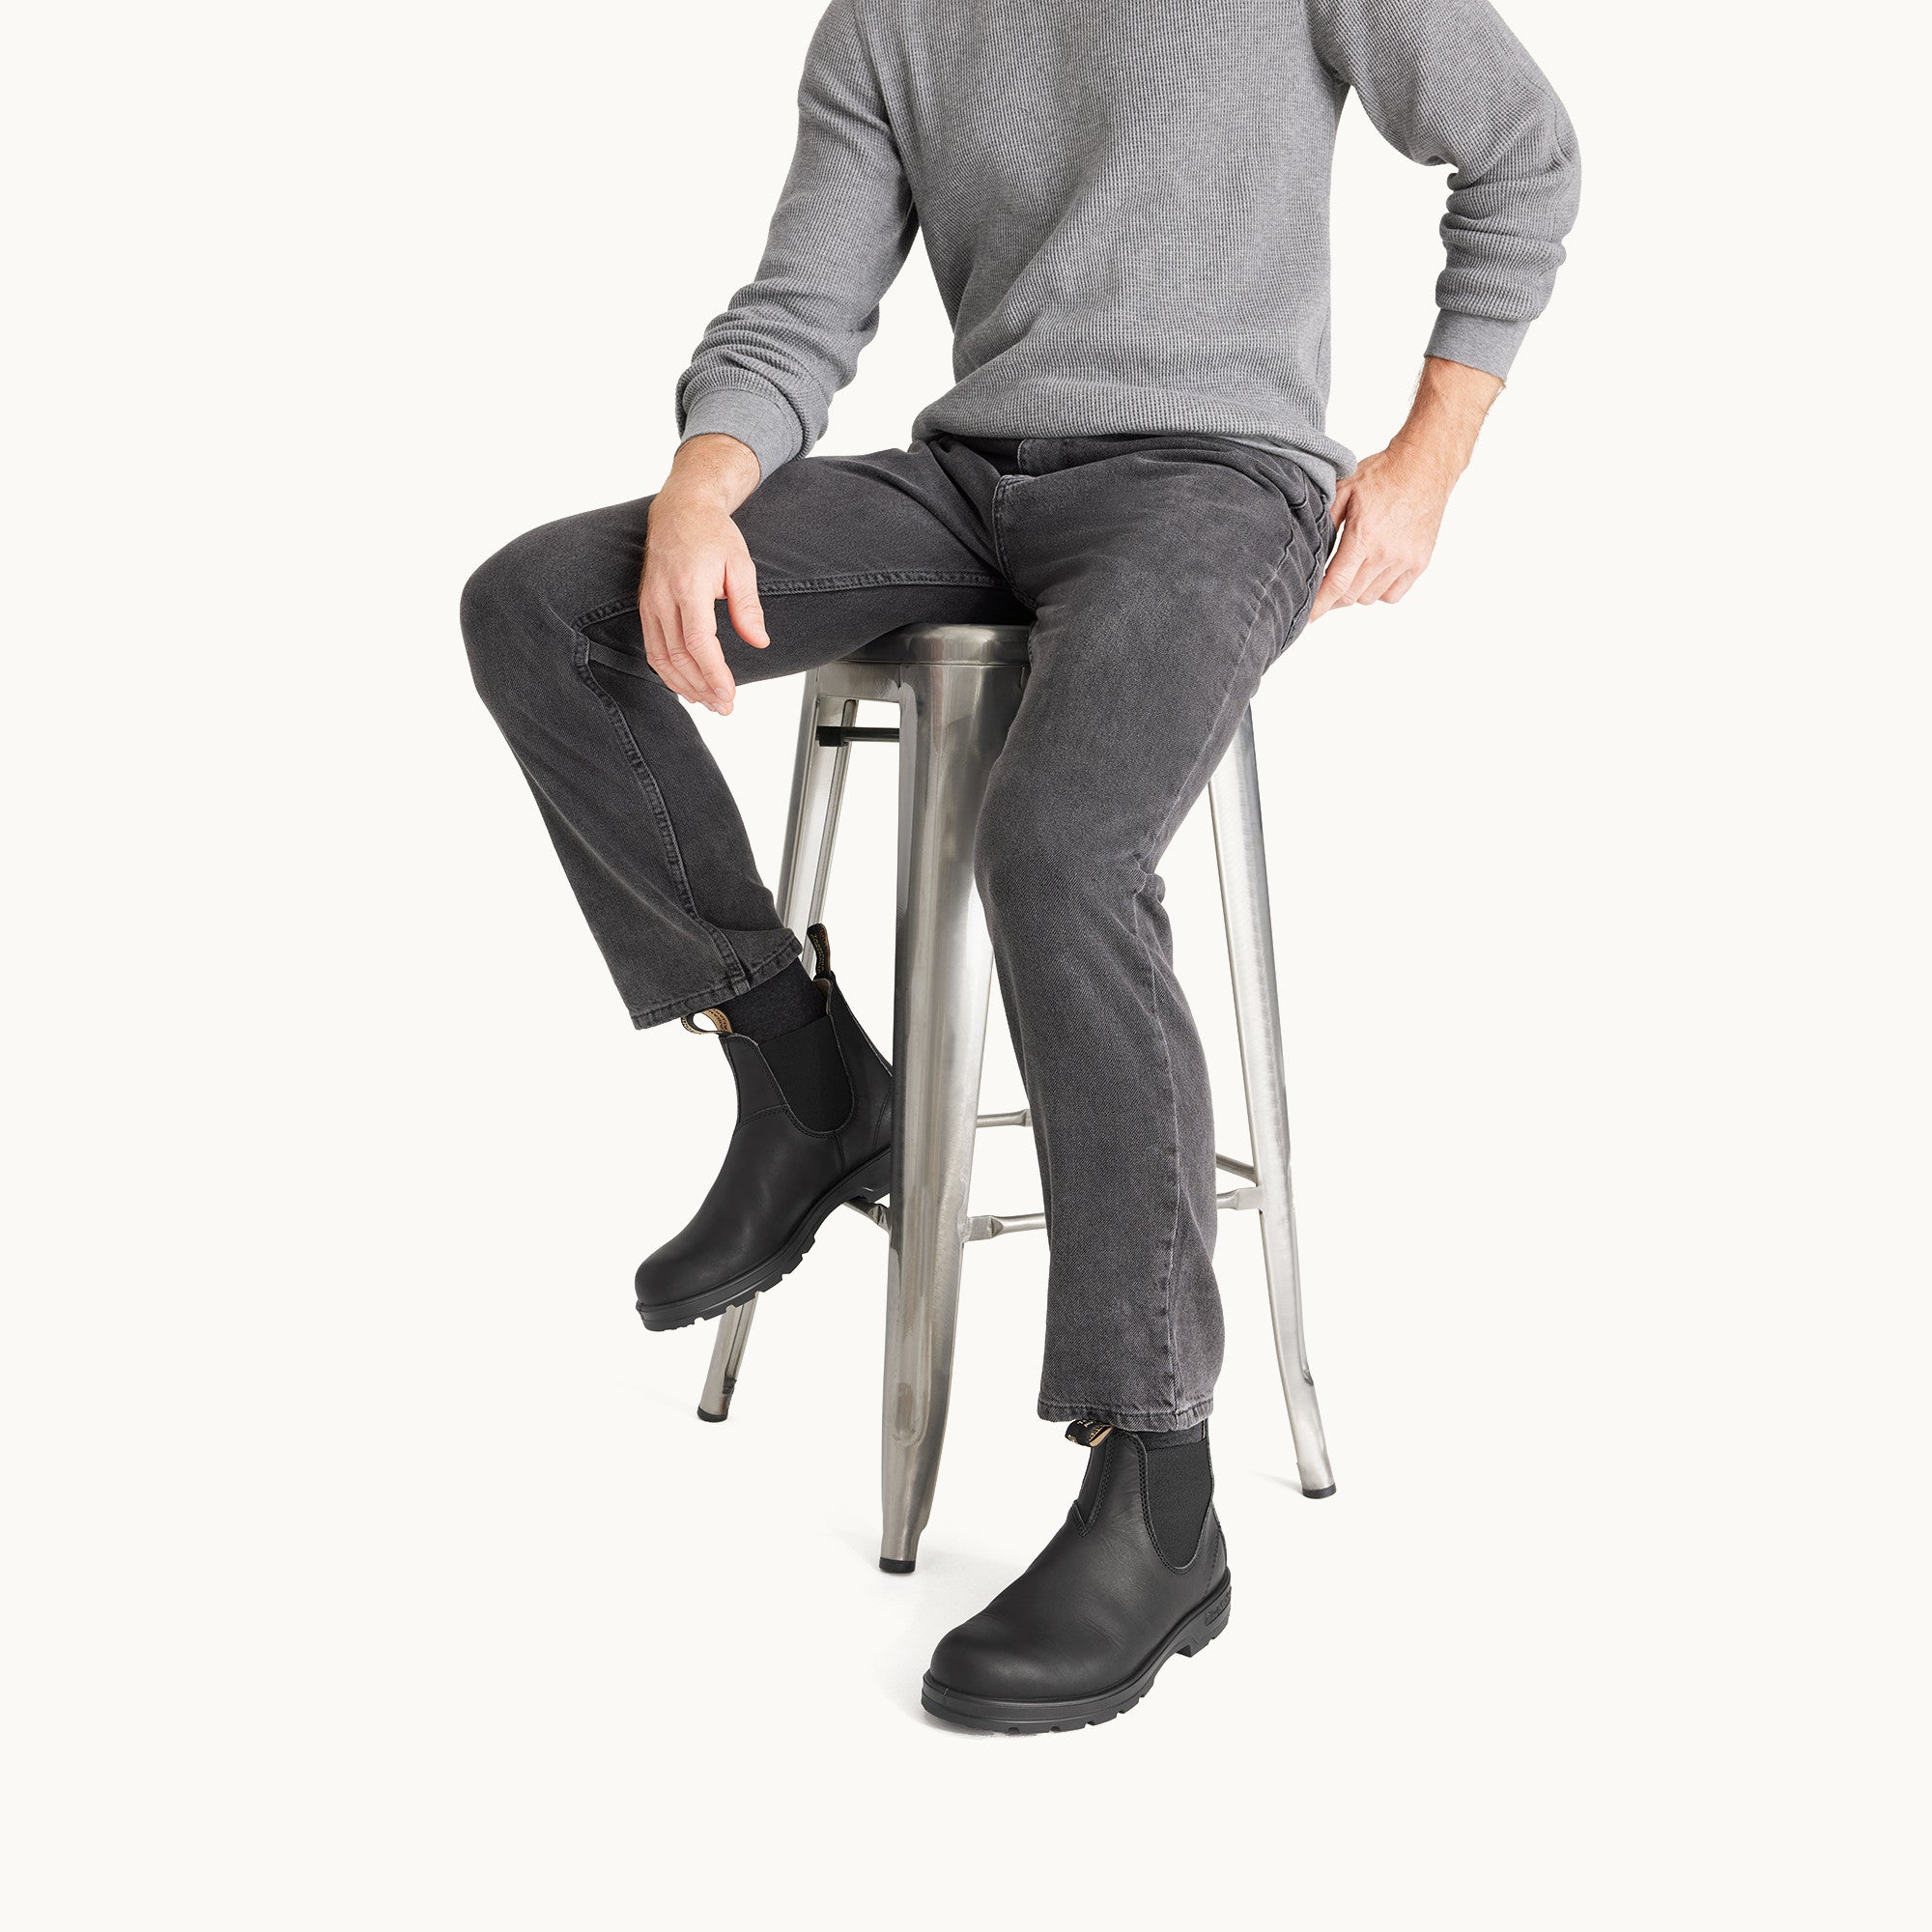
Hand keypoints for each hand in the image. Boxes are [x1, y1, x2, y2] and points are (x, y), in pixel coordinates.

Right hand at [640, 435, 768, 713]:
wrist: (680, 511)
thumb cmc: (712, 535)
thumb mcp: (741, 565)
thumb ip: (747, 606)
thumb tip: (759, 641)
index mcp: (689, 587)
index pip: (699, 643)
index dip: (713, 673)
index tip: (729, 694)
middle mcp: (663, 598)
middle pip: (679, 656)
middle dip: (702, 687)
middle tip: (724, 707)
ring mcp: (650, 604)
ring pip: (661, 657)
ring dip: (684, 685)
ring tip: (709, 702)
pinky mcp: (646, 607)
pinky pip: (653, 648)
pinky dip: (668, 672)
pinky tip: (686, 685)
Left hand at [1311, 355, 1502, 621]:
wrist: (1425, 466)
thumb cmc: (1382, 473)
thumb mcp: (1343, 489)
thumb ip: (1324, 521)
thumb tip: (1306, 550)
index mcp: (1364, 536)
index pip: (1336, 584)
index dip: (1319, 605)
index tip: (1306, 617)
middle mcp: (1386, 553)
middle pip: (1350, 596)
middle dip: (1333, 597)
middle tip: (1324, 589)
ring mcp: (1405, 560)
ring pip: (1370, 597)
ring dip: (1355, 592)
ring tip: (1351, 573)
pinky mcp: (1420, 562)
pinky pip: (1393, 595)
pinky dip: (1379, 591)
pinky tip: (1373, 573)